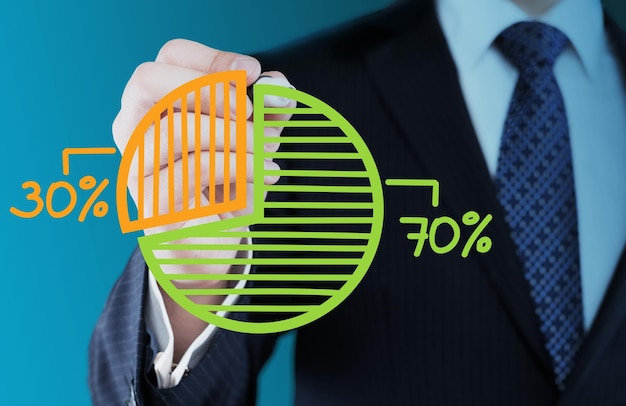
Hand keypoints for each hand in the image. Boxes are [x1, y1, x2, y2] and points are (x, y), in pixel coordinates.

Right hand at [112, 39, 293, 355]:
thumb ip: (270, 106)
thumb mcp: (259, 134)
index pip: (170, 56)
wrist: (216, 239)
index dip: (213, 59)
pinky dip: (238, 167)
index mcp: (158, 100)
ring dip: (233, 137)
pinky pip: (192, 169)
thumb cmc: (232, 177)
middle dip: (211, 90)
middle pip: (150, 79)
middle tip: (252, 112)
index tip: (253, 73)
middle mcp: (134, 125)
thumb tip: (276, 86)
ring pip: (173, 129)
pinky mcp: (150, 200)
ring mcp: (136, 163)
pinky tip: (266, 175)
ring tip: (270, 151)